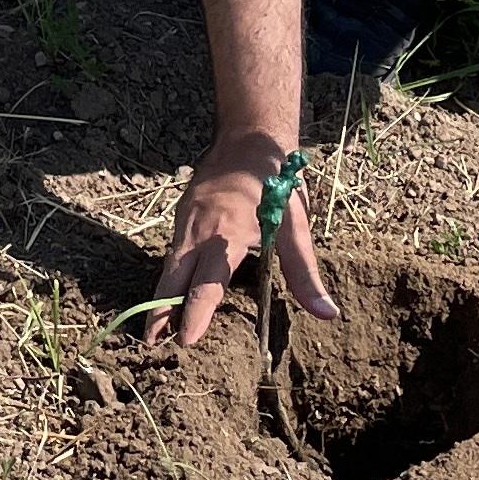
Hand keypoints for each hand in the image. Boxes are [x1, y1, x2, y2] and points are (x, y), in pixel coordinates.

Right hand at [147, 136, 336, 349]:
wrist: (248, 137)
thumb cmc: (275, 182)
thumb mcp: (295, 226)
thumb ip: (305, 273)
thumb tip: (327, 313)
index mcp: (227, 235)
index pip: (208, 284)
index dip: (196, 313)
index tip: (186, 340)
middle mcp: (199, 230)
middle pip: (174, 278)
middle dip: (161, 311)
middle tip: (152, 343)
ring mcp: (186, 220)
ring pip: (169, 265)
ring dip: (161, 295)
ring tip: (154, 327)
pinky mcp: (182, 212)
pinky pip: (172, 249)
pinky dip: (168, 273)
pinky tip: (168, 290)